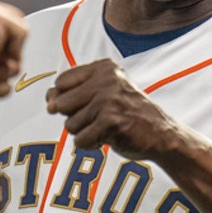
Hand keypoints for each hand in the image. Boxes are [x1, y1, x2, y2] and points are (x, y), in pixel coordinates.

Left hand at [45, 58, 179, 158]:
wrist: (161, 134)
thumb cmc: (127, 112)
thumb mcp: (102, 93)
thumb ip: (72, 93)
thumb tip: (50, 102)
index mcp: (104, 67)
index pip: (61, 82)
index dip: (66, 98)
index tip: (86, 105)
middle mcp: (107, 79)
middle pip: (61, 103)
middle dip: (74, 117)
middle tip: (98, 118)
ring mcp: (109, 100)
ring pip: (69, 124)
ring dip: (84, 132)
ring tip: (106, 128)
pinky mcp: (111, 121)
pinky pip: (80, 140)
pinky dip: (90, 145)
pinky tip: (108, 138)